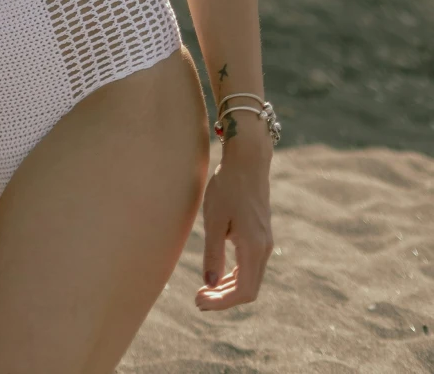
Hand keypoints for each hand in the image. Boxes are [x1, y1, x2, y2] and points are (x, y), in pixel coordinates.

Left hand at [196, 140, 272, 309]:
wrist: (247, 161)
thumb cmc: (227, 187)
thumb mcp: (215, 219)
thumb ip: (213, 253)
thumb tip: (209, 284)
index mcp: (254, 248)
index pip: (243, 292)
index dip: (222, 302)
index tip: (199, 301)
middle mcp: (264, 249)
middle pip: (249, 289)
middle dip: (224, 298)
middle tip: (198, 300)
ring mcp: (265, 242)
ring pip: (250, 278)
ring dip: (229, 288)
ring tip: (204, 290)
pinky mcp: (261, 235)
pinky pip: (250, 265)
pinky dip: (235, 275)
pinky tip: (218, 273)